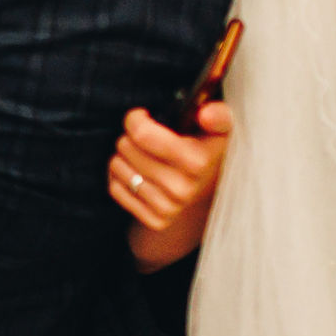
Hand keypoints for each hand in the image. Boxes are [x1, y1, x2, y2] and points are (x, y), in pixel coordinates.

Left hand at [110, 101, 231, 270]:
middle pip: (125, 147)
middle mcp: (183, 188)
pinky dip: (119, 176)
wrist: (208, 185)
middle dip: (130, 135)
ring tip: (140, 153)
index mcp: (198, 161)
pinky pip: (115, 189)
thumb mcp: (220, 125)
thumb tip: (206, 114)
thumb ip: (218, 114)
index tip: (142, 116)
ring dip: (123, 155)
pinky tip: (135, 170)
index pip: (143, 135)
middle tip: (144, 136)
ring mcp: (168, 208)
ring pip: (117, 166)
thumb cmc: (206, 145)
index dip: (135, 120)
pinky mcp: (155, 221)